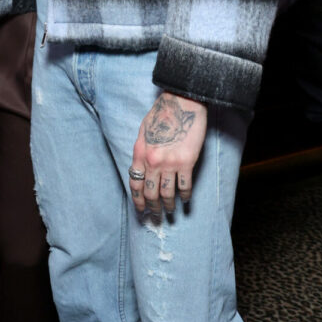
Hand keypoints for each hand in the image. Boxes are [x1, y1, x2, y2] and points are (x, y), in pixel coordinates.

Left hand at [129, 92, 206, 216]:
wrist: (181, 103)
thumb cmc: (161, 114)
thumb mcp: (143, 130)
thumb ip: (141, 149)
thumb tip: (140, 166)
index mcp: (139, 153)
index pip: (135, 183)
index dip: (137, 200)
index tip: (140, 210)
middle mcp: (152, 161)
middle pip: (150, 192)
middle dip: (152, 208)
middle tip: (155, 217)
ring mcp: (170, 163)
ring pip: (167, 193)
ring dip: (168, 206)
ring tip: (170, 213)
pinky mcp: (187, 162)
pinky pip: (185, 185)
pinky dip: (185, 196)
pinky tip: (185, 201)